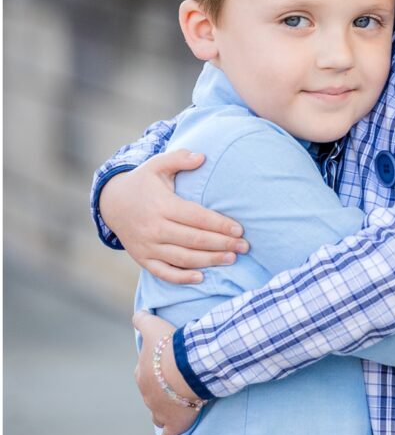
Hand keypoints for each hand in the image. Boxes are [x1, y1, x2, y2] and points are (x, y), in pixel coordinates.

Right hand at [100, 151, 248, 282]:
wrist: (110, 203)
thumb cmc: (142, 182)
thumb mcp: (156, 165)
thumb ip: (179, 159)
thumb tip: (202, 156)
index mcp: (161, 205)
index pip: (196, 217)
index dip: (219, 224)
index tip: (240, 229)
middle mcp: (154, 227)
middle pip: (194, 240)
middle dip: (222, 244)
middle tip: (244, 247)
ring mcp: (147, 246)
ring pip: (182, 258)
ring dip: (209, 261)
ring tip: (232, 259)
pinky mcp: (142, 258)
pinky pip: (163, 273)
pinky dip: (182, 278)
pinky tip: (202, 277)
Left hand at [133, 310, 203, 434]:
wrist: (187, 365)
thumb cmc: (170, 346)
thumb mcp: (154, 325)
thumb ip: (142, 319)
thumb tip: (138, 313)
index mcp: (142, 374)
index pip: (146, 375)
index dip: (156, 372)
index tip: (168, 369)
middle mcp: (147, 394)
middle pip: (152, 395)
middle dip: (161, 392)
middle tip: (177, 386)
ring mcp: (159, 411)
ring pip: (158, 415)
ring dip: (165, 412)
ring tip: (178, 407)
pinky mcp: (175, 424)